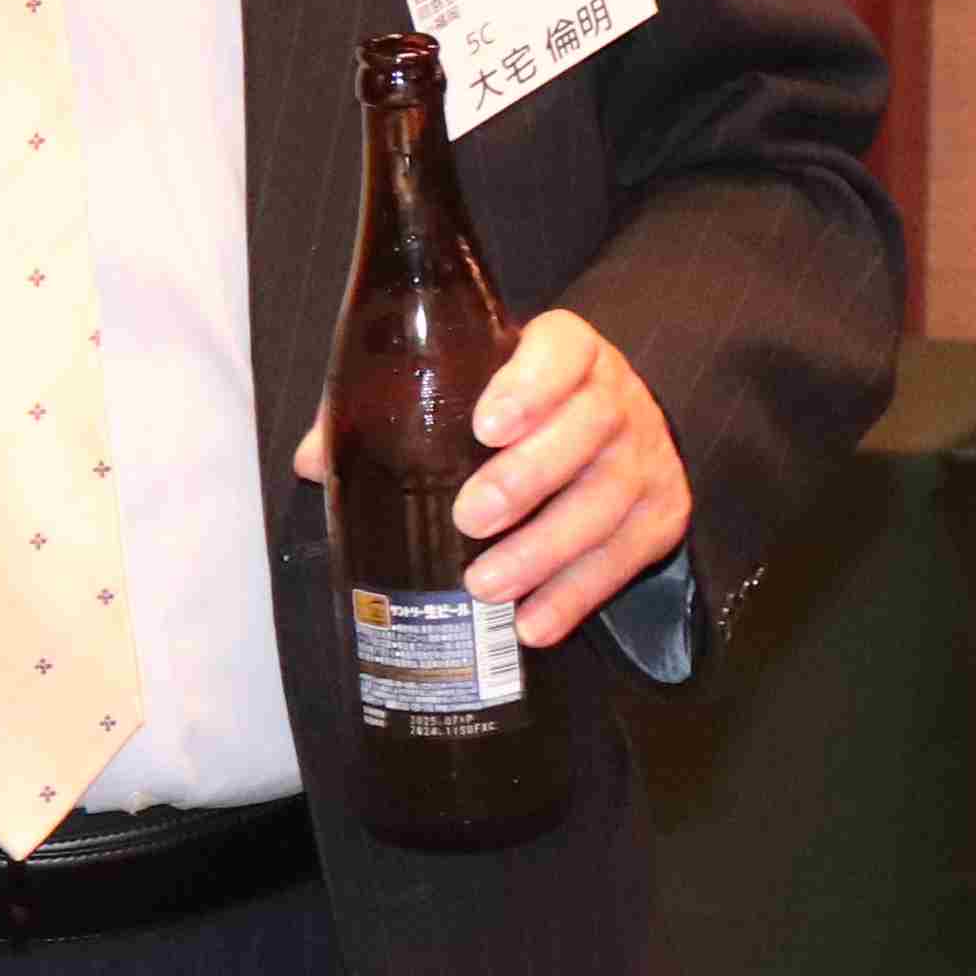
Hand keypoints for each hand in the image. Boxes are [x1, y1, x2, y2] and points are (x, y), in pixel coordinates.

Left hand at [287, 307, 685, 647]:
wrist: (611, 432)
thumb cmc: (514, 411)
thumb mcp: (466, 390)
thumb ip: (392, 410)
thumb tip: (312, 460)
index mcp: (566, 351)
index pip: (562, 350)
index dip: (530, 385)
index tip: (485, 425)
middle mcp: (616, 396)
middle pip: (589, 429)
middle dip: (528, 478)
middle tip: (469, 519)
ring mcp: (645, 455)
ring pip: (608, 499)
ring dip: (547, 551)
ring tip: (488, 587)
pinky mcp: (663, 512)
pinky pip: (626, 556)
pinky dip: (578, 595)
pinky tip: (534, 625)